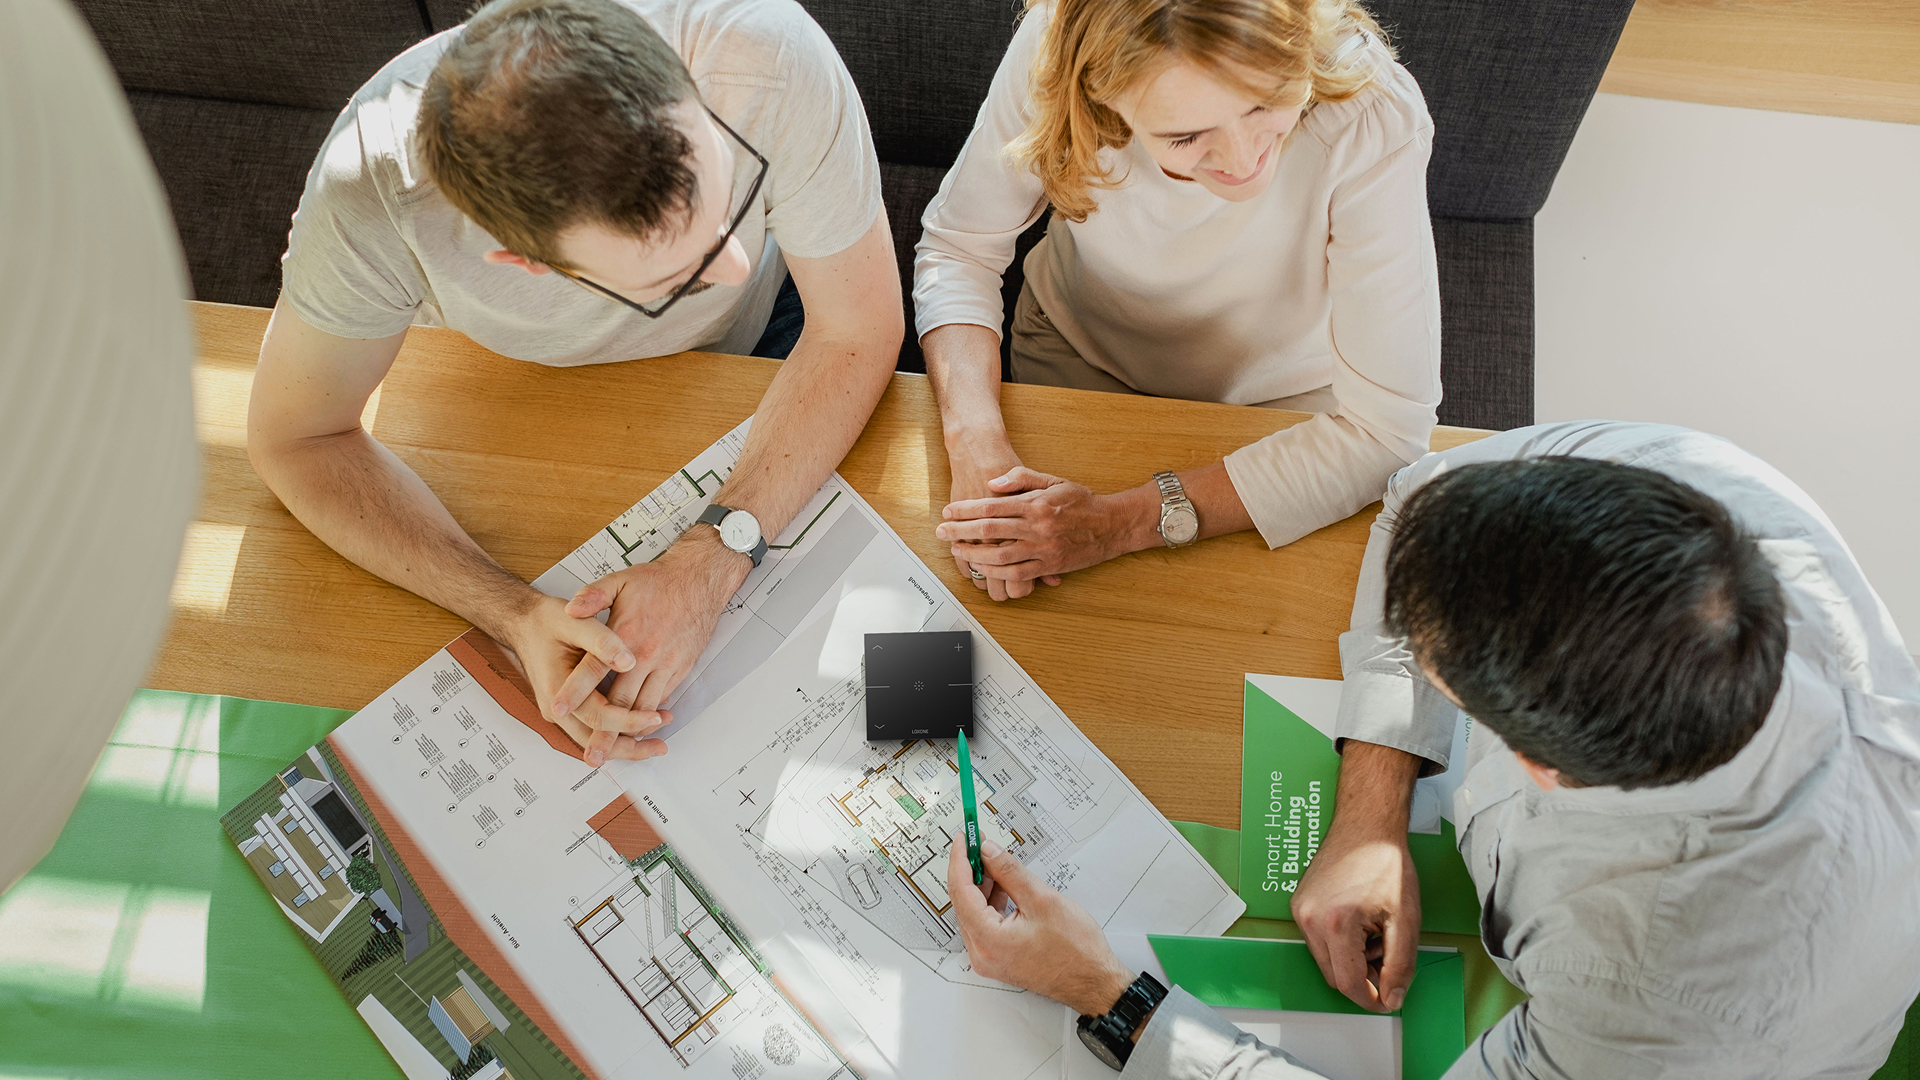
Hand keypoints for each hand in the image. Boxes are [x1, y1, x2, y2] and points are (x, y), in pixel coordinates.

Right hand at [496, 591, 669, 764]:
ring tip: (655, 742)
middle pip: (594, 741)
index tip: (655, 717)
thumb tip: (628, 661)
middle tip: (660, 745)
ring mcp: (561, 711)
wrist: (524, 623)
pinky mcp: (568, 709)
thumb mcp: (576, 623)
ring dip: (623, 744)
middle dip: (629, 747)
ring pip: (593, 740)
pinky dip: (614, 734)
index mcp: (557, 689)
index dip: (629, 720)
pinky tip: (636, 729)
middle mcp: (556, 707)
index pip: (597, 716)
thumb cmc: (547, 622)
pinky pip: (591, 730)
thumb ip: (603, 642)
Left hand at [551, 529, 748, 762]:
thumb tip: (569, 608)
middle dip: (605, 731)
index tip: (558, 709)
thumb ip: (592, 596)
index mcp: (626, 633)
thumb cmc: (659, 582)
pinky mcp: (680, 669)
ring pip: (646, 707)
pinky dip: (650, 715)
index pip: (594, 668)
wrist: (700, 580)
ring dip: (630, 732)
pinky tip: (638, 726)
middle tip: (592, 754)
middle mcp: (646, 654)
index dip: (575, 691)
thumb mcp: (620, 580)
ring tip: (614, 752)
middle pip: (621, 701)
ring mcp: (666, 664)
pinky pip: (662, 699)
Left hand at [937, 467, 1150, 596]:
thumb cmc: (1081, 501)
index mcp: (1035, 503)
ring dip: (973, 555)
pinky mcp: (1049, 565)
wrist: (1111, 524)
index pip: (992, 505)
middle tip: (941, 532)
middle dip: (960, 531)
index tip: (948, 512)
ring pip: (999, 555)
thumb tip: (993, 482)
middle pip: (989, 530)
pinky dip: (997, 573)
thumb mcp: (1053, 480)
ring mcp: (1042, 548)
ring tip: (956, 551)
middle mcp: (1037, 526)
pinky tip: (982, 569)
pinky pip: (1018, 574)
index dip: (965, 509)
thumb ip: (1021, 477)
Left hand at [946, 836, 1133, 1015]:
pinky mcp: (998, 958)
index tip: (963, 838)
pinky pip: (984, 924)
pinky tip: (1002, 886)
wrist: (1093, 981)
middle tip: (978, 844)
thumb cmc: (1076, 950)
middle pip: (963, 902)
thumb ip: (1010, 872)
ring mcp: (989, 958)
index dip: (960, 860)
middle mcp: (982, 953)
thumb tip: (989, 852)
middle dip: (970, 870)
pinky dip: (990, 902)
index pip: (961, 891)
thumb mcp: (1042, 899)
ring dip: (981, 886)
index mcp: (989, 940)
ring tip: (993, 861)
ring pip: (973, 912)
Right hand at [1291, 826, 1421, 1011]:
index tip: (1388, 998)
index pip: (1348, 983)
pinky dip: (1341, 945)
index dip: (1371, 999)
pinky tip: (1361, 925)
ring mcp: (1301, 912)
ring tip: (1377, 936)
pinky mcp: (1299, 905)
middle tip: (1389, 962)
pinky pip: (1318, 942)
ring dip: (1352, 962)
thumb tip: (1392, 996)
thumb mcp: (1406, 918)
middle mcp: (1311, 919)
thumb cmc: (1384, 861)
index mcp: (1336, 924)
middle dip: (1363, 979)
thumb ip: (1401, 963)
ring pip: (1326, 961)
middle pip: (1334, 976)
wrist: (1365, 825)